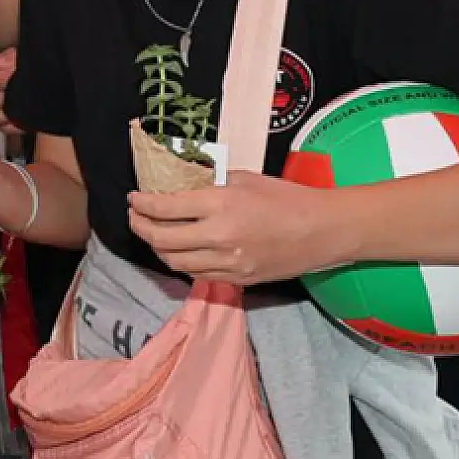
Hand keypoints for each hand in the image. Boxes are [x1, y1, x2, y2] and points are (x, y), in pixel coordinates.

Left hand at [127, 170, 344, 284]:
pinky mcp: (238, 279)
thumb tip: (179, 184)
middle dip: (140, 227)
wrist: (324, 231)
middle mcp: (219, 237)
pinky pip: (197, 274)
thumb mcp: (243, 179)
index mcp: (220, 205)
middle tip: (136, 216)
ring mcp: (228, 263)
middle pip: (161, 239)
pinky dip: (181, 262)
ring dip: (158, 247)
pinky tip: (180, 250)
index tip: (134, 198)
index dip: (141, 204)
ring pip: (175, 261)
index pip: (164, 208)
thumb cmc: (286, 198)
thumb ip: (208, 183)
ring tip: (154, 233)